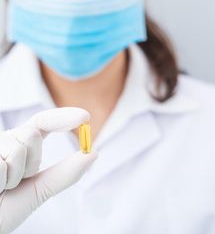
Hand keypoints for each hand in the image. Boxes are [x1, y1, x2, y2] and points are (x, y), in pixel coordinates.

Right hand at [0, 108, 96, 233]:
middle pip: (32, 135)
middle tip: (13, 184)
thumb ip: (65, 173)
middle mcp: (6, 142)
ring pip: (18, 147)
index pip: (43, 124)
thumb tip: (94, 153)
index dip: (63, 117)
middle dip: (29, 162)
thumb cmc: (4, 210)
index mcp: (21, 147)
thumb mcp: (38, 190)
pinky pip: (2, 165)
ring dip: (12, 176)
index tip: (86, 116)